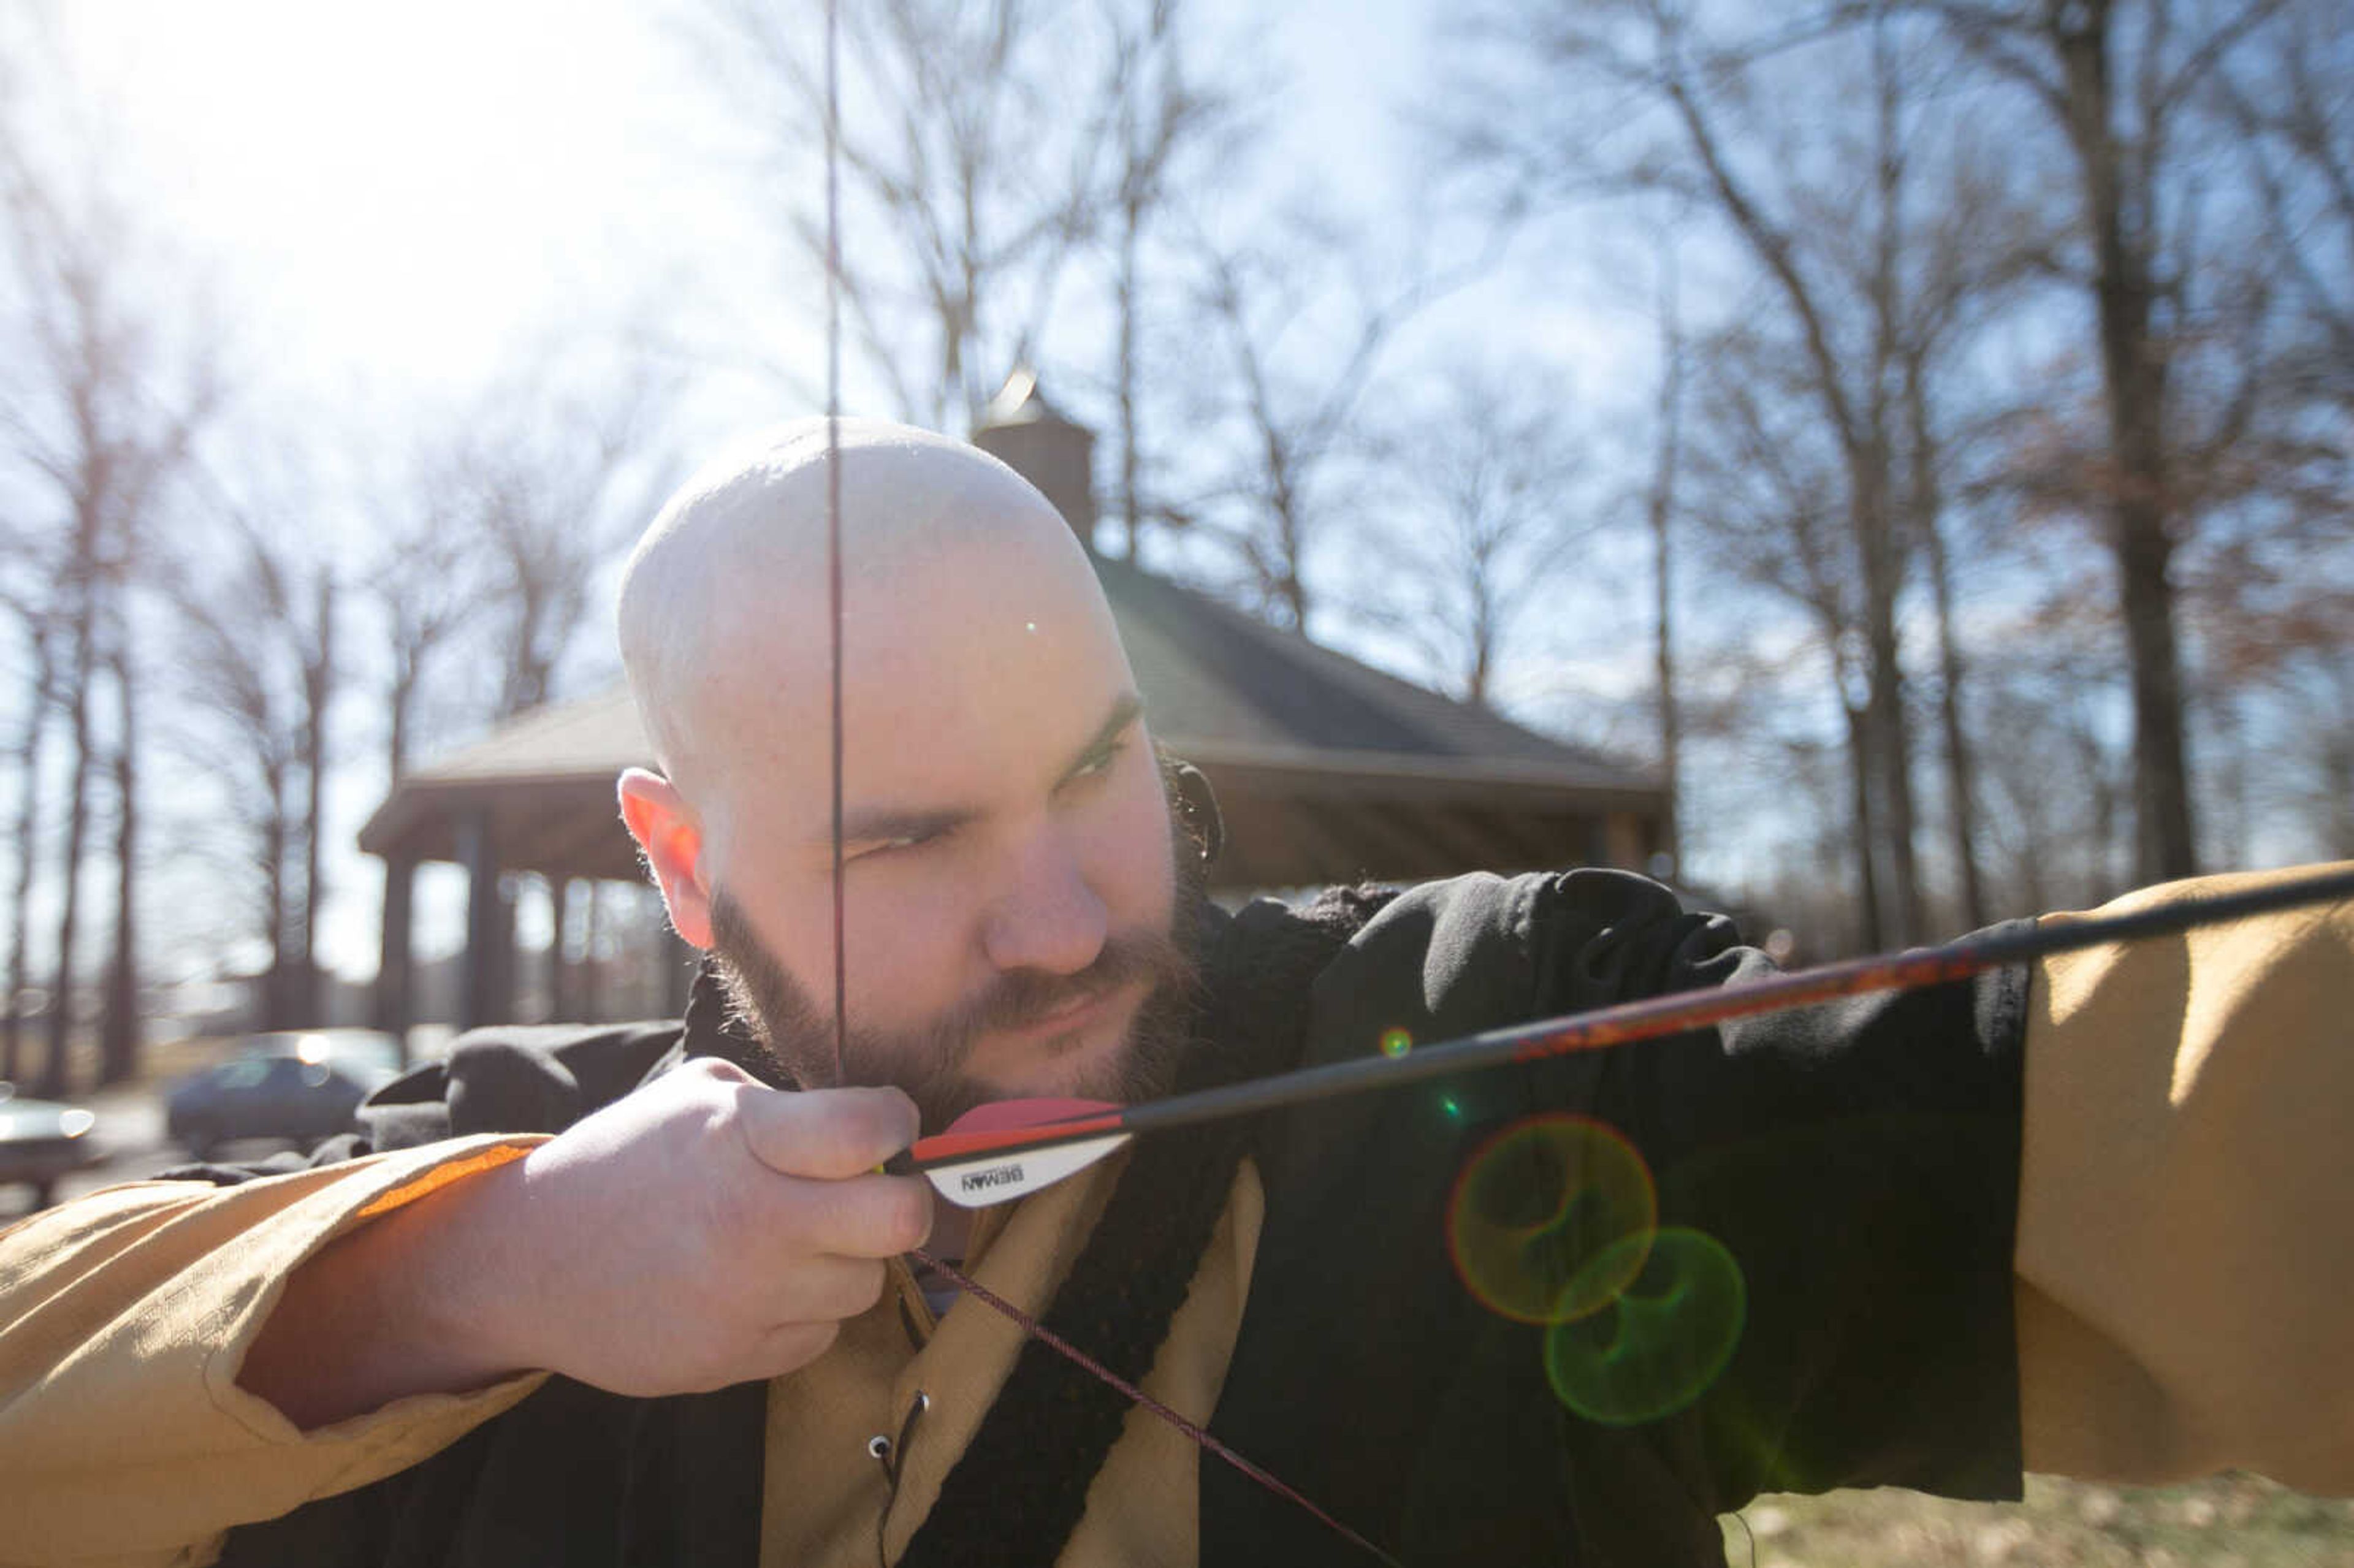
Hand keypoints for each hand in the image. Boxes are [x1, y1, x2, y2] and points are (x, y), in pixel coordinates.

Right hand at [242, 1060, 929, 1424]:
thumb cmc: (620, 1164)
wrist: (525, 1262)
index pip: (871, 1130)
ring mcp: (744, 1298)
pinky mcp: (732, 1360)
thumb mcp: (693, 1097)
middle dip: (905, 1204)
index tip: (886, 1125)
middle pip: (902, 1221)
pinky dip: (803, 1313)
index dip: (897, 1122)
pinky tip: (754, 1287)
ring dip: (844, 1262)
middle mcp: (752, 1219)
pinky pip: (819, 1338)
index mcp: (743, 1138)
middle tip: (876, 1195)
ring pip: (865, 1286)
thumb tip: (867, 1127)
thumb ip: (782, 1104)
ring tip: (789, 1242)